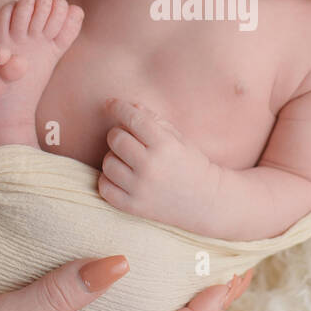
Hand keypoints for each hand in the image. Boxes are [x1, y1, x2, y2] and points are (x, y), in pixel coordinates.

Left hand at [97, 98, 223, 233]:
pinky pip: (104, 187)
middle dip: (118, 134)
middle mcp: (151, 166)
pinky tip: (121, 177)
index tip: (110, 104)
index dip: (118, 108)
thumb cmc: (191, 164)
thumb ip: (155, 120)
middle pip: (116, 139)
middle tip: (128, 138)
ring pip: (108, 162)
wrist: (206, 202)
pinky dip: (108, 179)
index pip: (133, 119)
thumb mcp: (178, 138)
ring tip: (127, 160)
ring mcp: (140, 188)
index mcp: (165, 145)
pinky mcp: (133, 206)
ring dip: (114, 157)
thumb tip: (130, 106)